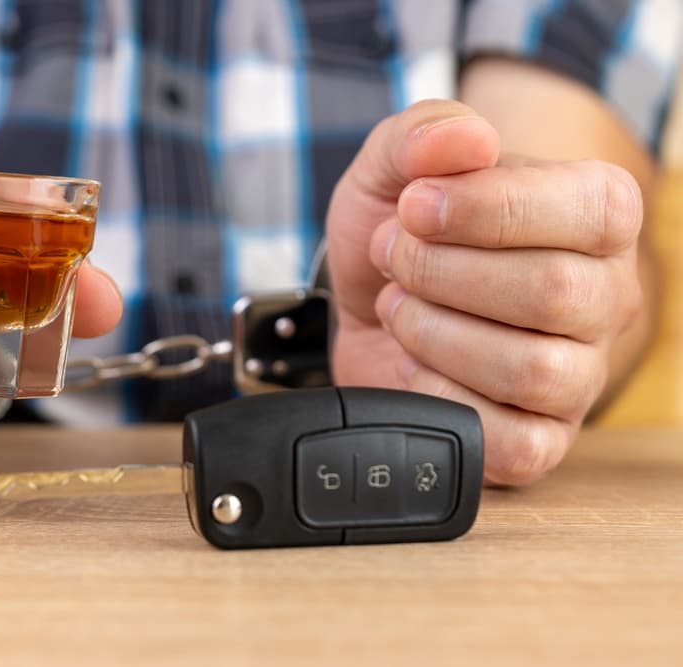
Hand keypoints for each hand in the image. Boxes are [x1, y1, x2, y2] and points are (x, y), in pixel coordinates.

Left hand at [326, 100, 642, 484]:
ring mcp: (577, 375)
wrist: (363, 304)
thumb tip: (467, 140)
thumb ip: (423, 135)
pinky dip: (442, 398)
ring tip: (401, 308)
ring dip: (434, 333)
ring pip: (534, 369)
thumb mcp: (392, 168)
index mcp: (595, 216)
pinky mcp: (540, 437)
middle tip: (395, 258)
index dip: (487, 210)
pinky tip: (415, 367)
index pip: (588, 212)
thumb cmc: (399, 233)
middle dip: (443, 273)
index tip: (414, 207)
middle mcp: (604, 297)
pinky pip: (515, 441)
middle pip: (554, 293)